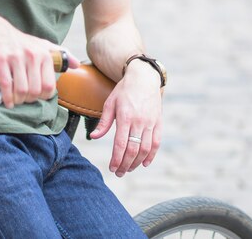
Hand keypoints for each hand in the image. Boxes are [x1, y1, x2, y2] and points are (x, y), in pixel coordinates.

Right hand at [0, 19, 78, 108]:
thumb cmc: (19, 41)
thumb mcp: (42, 44)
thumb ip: (60, 54)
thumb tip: (76, 64)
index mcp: (44, 54)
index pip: (49, 86)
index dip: (42, 96)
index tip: (36, 97)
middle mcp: (32, 55)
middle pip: (34, 90)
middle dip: (29, 100)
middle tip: (23, 100)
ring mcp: (16, 57)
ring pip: (21, 90)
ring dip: (18, 100)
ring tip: (15, 100)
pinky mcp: (1, 59)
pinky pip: (6, 84)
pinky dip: (7, 97)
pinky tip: (7, 101)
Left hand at [89, 61, 161, 176]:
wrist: (144, 79)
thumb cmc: (123, 91)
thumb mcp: (110, 103)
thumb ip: (103, 122)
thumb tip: (93, 137)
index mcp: (125, 117)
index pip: (121, 144)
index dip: (116, 159)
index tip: (111, 168)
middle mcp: (139, 122)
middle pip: (133, 150)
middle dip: (125, 165)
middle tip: (118, 173)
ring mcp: (150, 123)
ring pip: (145, 149)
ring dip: (137, 163)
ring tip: (128, 169)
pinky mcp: (158, 123)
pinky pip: (156, 144)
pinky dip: (151, 156)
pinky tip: (144, 163)